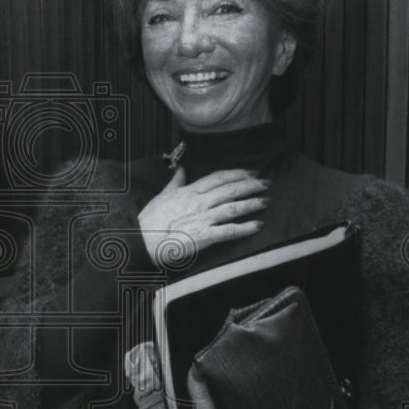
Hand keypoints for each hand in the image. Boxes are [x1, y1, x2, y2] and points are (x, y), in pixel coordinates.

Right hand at [138, 166, 266, 266]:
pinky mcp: (203, 236)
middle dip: (251, 185)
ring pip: (233, 207)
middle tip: (266, 183)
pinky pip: (229, 231)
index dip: (237, 173)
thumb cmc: (150, 219)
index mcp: (190, 191)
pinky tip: (257, 225)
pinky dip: (245, 228)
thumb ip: (175, 181)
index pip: (218, 177)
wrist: (142, 240)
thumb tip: (182, 169)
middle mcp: (199, 202)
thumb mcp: (163, 195)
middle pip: (230, 189)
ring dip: (252, 204)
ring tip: (266, 201)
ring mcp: (202, 219)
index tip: (250, 172)